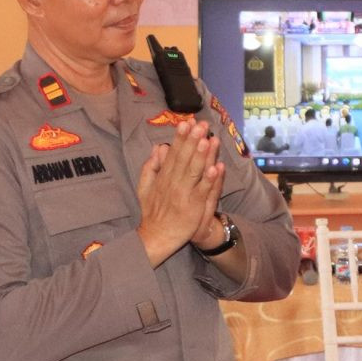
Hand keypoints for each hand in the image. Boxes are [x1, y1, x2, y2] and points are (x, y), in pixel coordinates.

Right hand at [136, 119, 224, 265]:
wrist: (156, 237)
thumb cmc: (153, 212)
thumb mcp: (145, 187)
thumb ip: (151, 167)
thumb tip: (159, 147)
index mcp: (163, 177)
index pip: (173, 154)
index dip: (181, 138)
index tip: (186, 122)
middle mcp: (173, 183)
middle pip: (184, 158)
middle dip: (192, 140)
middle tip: (200, 124)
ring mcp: (184, 194)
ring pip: (194, 171)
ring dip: (202, 155)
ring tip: (208, 139)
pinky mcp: (194, 207)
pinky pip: (203, 190)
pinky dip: (210, 179)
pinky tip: (216, 167)